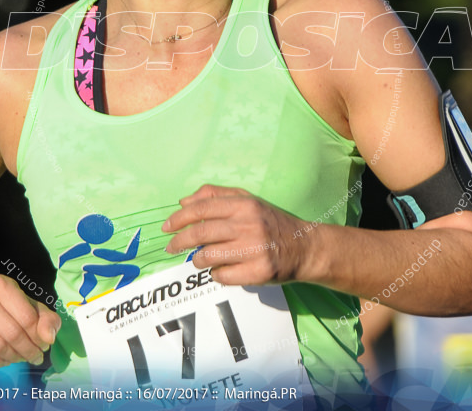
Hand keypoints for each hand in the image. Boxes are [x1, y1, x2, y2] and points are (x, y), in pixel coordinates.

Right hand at [0, 274, 60, 367]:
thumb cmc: (1, 306)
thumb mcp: (26, 304)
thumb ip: (46, 318)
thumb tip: (49, 338)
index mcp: (0, 285)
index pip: (27, 317)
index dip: (39, 336)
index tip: (43, 345)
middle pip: (12, 334)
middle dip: (29, 350)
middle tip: (35, 357)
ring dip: (14, 358)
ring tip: (20, 358)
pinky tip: (5, 360)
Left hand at [162, 184, 310, 284]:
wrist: (305, 247)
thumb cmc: (271, 222)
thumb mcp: (248, 200)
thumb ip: (216, 196)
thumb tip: (184, 202)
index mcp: (244, 205)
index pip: (201, 209)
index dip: (178, 218)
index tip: (166, 228)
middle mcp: (249, 225)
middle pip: (200, 233)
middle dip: (179, 242)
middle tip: (171, 248)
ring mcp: (254, 250)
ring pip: (208, 256)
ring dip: (197, 260)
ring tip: (199, 259)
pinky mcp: (259, 272)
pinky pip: (223, 276)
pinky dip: (216, 274)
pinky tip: (222, 269)